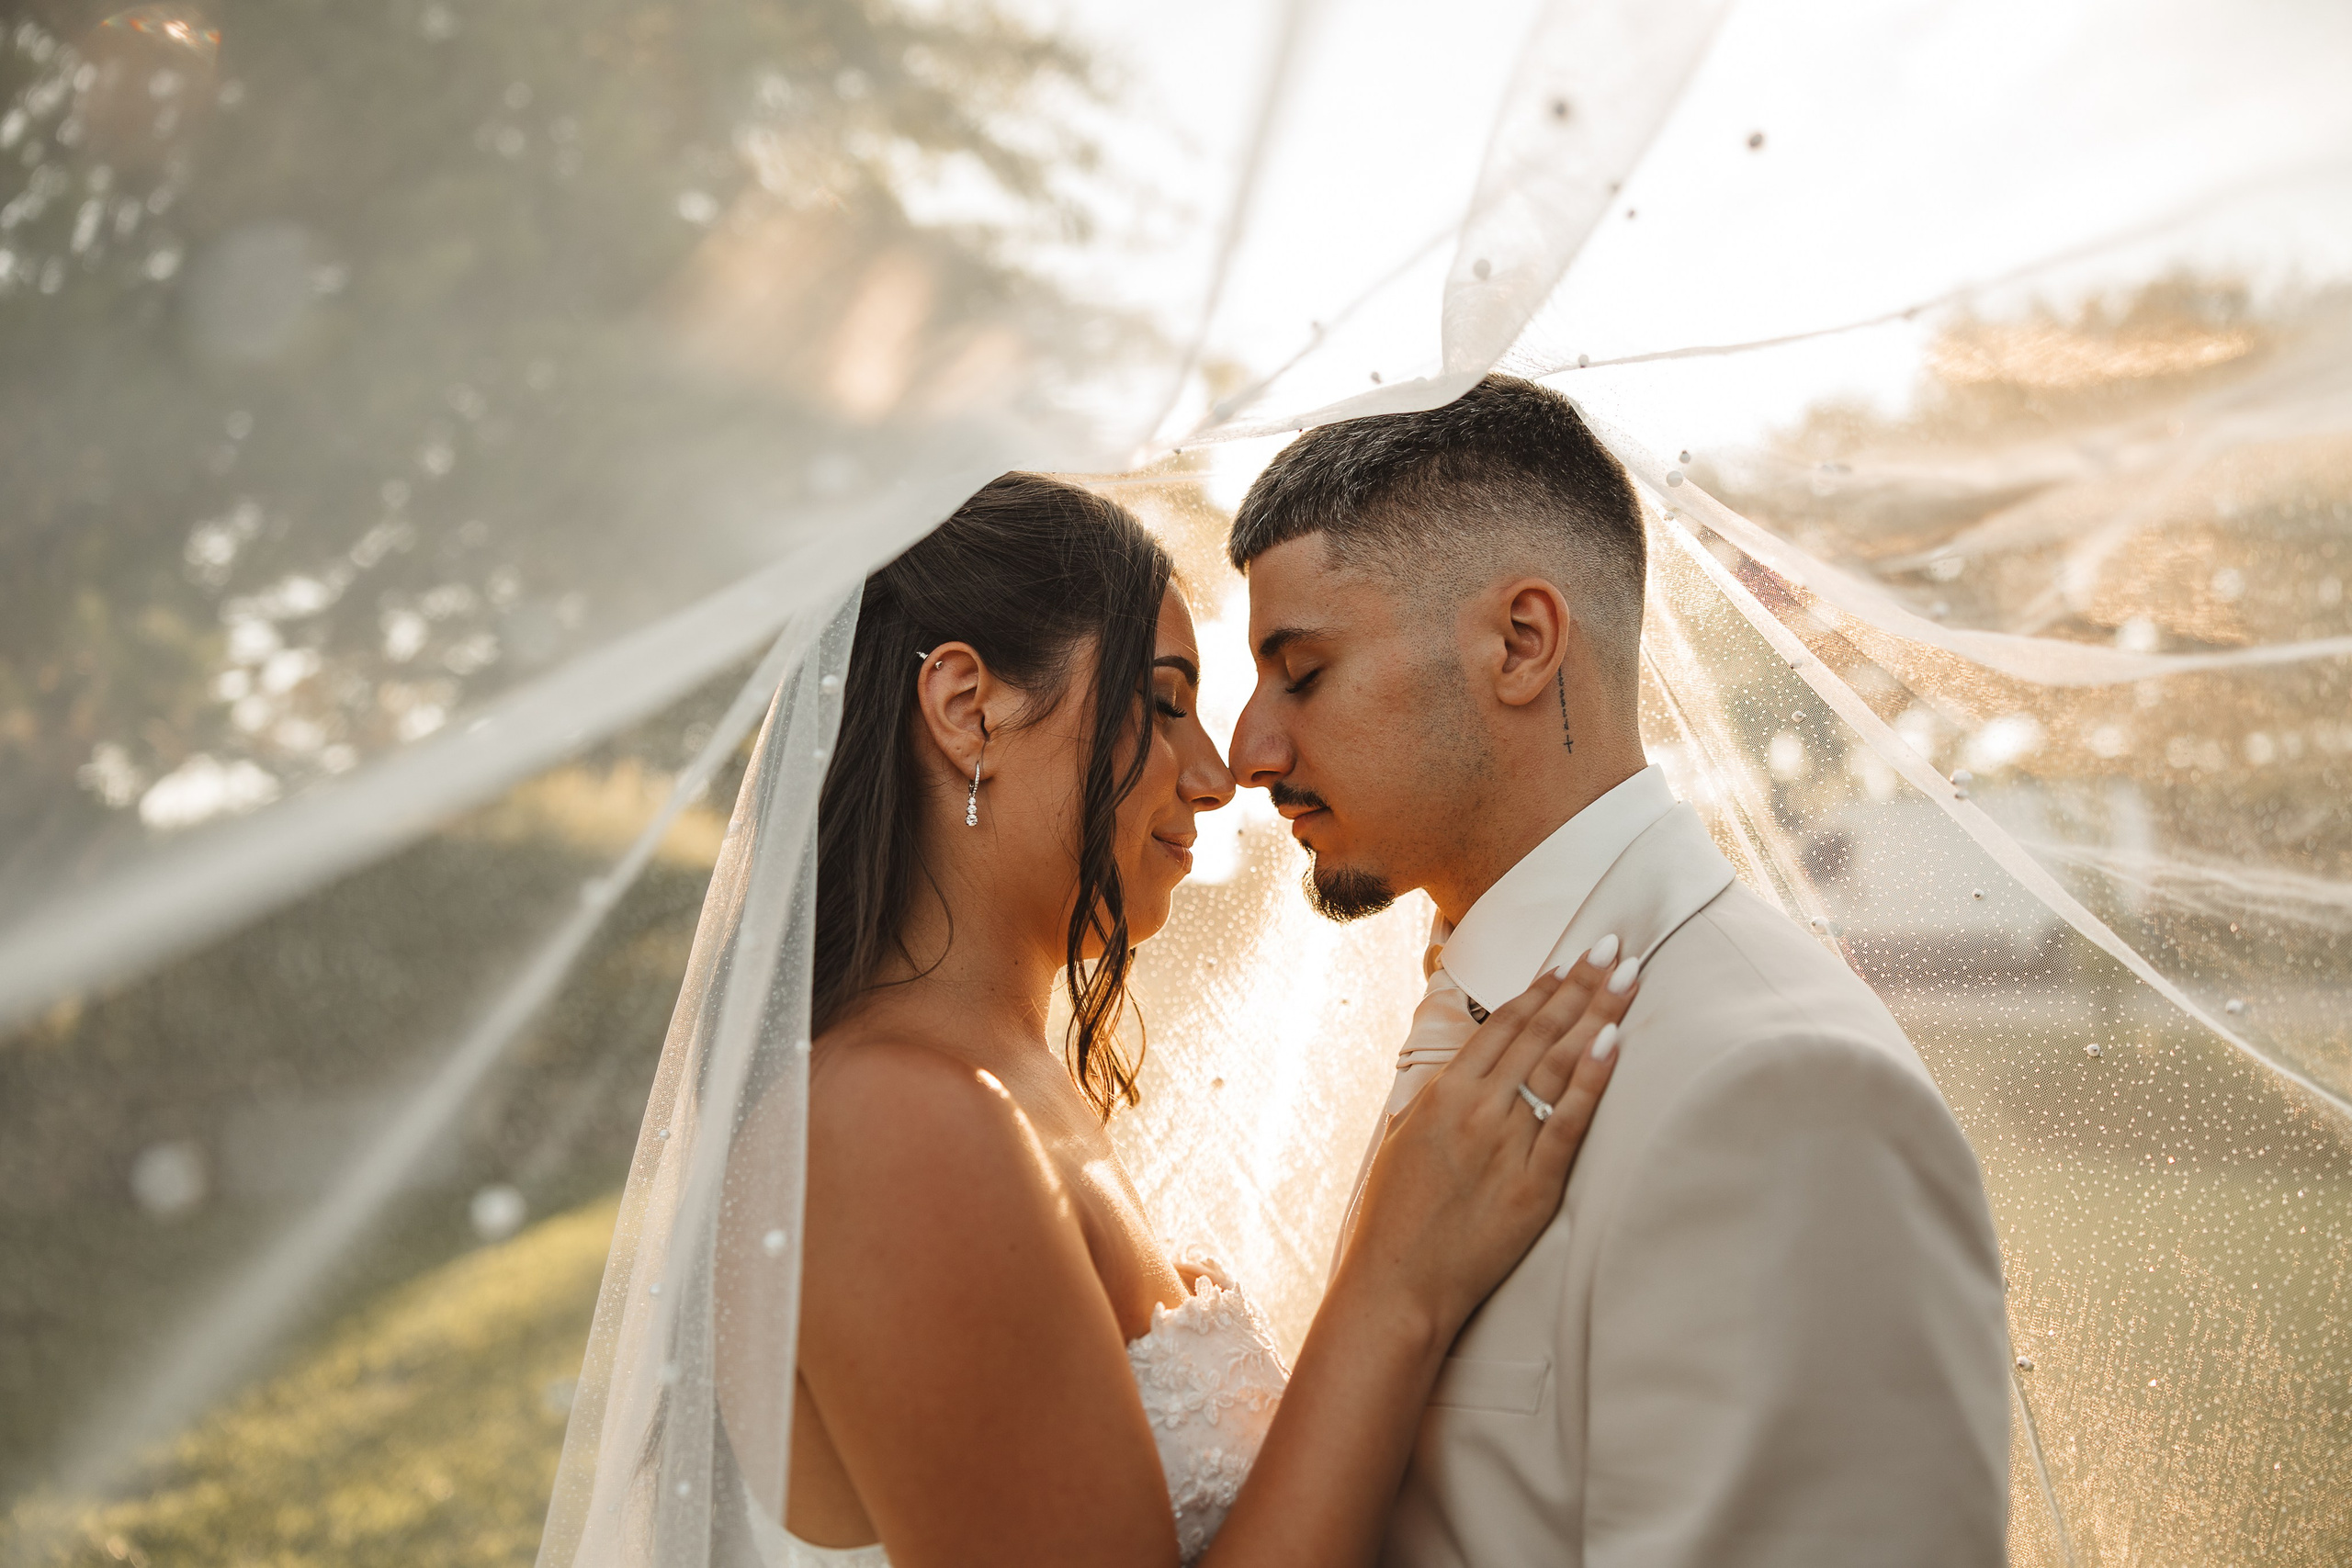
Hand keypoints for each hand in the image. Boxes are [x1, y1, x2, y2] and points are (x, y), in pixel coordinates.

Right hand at [1340, 947, 1633, 1339]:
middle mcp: (1476, 1109)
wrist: (1396, 1285)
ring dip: (1596, 1014)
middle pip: (1539, 1032)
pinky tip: (1614, 1042)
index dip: (1542, 988)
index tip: (1571, 958)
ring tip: (1628, 977)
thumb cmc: (1395, 1219)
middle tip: (1613, 945)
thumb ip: (1439, 1098)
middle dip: (1580, 985)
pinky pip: (1570, 1122)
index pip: (1503, 1025)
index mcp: (1443, 1093)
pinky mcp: (1534, 1186)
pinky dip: (1594, 1079)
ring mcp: (1506, 1144)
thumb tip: (1468, 1067)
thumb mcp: (1405, 1139)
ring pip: (1559, 1064)